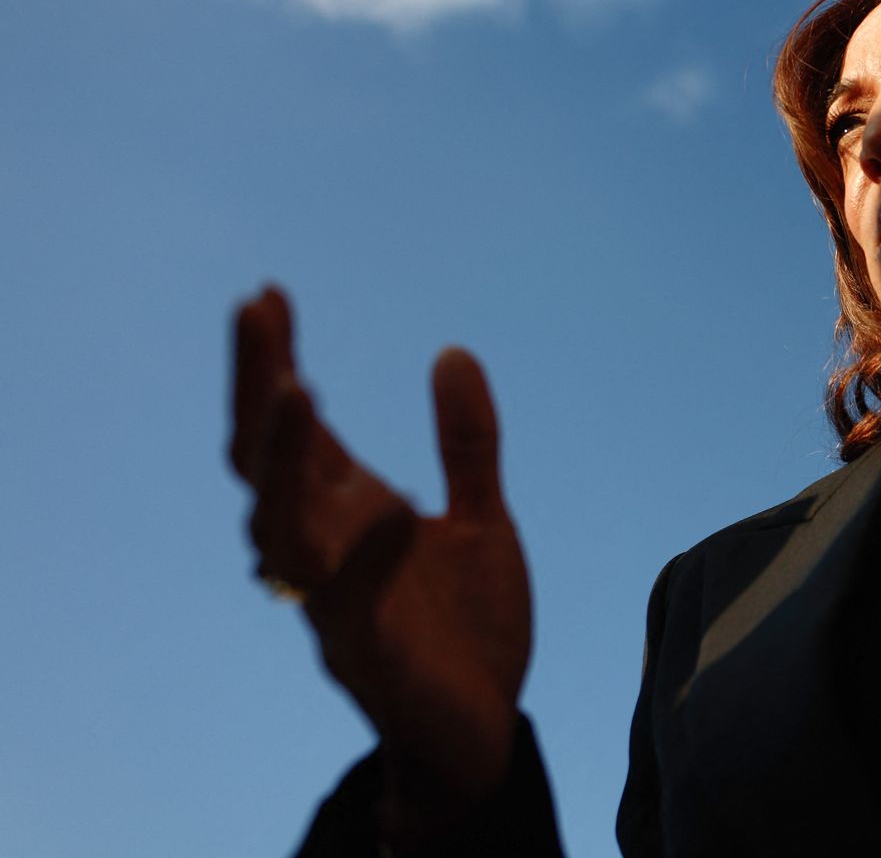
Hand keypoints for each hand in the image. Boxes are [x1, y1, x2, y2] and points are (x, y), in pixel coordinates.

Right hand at [230, 287, 531, 825]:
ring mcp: (335, 603)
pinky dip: (367, 558)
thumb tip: (453, 352)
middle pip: (265, 461)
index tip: (268, 294)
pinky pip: (352, 605)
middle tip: (256, 311)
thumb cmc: (466, 625)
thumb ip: (467, 445)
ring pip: (282, 528)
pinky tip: (392, 511)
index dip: (274, 365)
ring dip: (286, 462)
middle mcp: (325, 550)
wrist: (483, 729)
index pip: (294, 429)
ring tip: (301, 389)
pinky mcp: (369, 656)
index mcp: (346, 514)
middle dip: (258, 388)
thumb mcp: (480, 519)